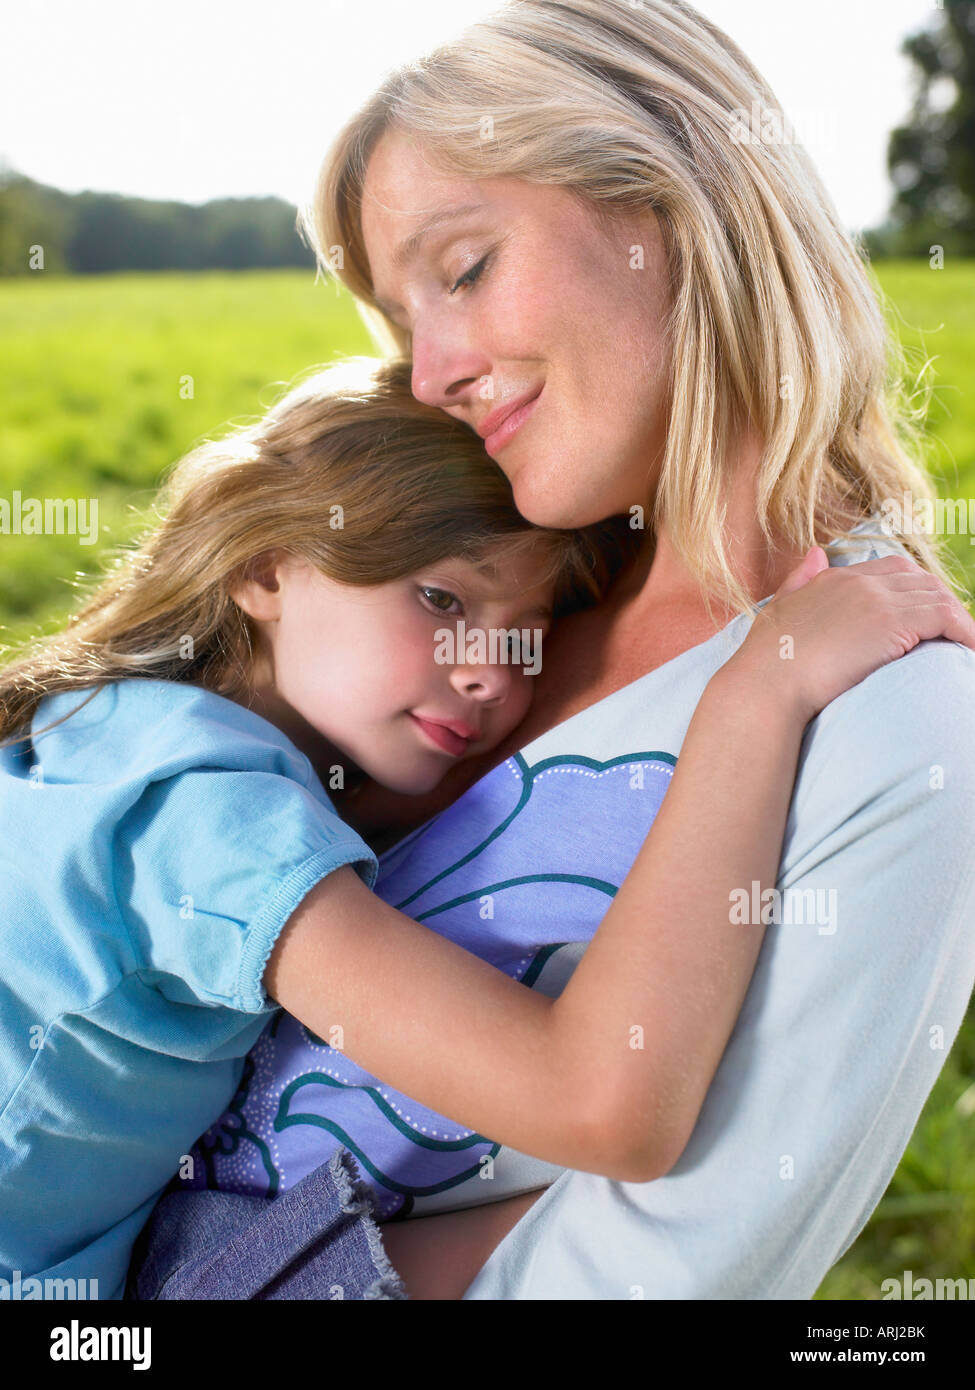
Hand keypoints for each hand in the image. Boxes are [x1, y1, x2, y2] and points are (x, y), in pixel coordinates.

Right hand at [729, 547, 974, 723]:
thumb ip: (799, 581)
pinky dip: (963, 630)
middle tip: (954, 631)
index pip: (890, 570)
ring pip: (936, 596)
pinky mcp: (890, 621)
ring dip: (957, 619)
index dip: (915, 590)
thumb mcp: (778, 611)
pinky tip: (968, 648)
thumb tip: (816, 554)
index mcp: (833, 579)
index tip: (928, 615)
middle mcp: (857, 582)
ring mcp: (875, 599)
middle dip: (941, 602)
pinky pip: (944, 616)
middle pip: (918, 579)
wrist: (765, 684)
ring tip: (966, 643)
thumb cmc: (765, 663)